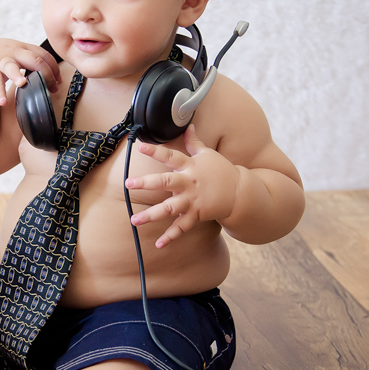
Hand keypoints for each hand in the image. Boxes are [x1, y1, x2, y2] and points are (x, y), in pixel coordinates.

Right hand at [0, 39, 61, 105]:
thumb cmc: (3, 56)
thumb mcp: (19, 54)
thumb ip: (34, 62)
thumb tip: (55, 78)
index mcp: (24, 48)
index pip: (44, 55)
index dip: (54, 68)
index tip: (59, 81)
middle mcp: (15, 52)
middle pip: (34, 59)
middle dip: (45, 74)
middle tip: (52, 88)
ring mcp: (2, 60)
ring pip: (11, 66)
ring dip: (16, 75)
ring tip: (21, 83)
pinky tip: (2, 102)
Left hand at [124, 126, 239, 247]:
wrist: (240, 193)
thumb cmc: (221, 171)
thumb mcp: (208, 154)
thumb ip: (194, 142)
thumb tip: (188, 125)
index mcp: (190, 167)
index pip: (171, 156)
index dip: (156, 151)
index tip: (139, 146)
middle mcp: (189, 184)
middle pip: (166, 183)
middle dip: (146, 183)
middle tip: (128, 184)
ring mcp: (192, 201)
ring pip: (169, 208)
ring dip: (151, 215)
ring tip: (134, 220)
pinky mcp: (196, 215)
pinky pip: (182, 228)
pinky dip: (171, 237)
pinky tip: (158, 244)